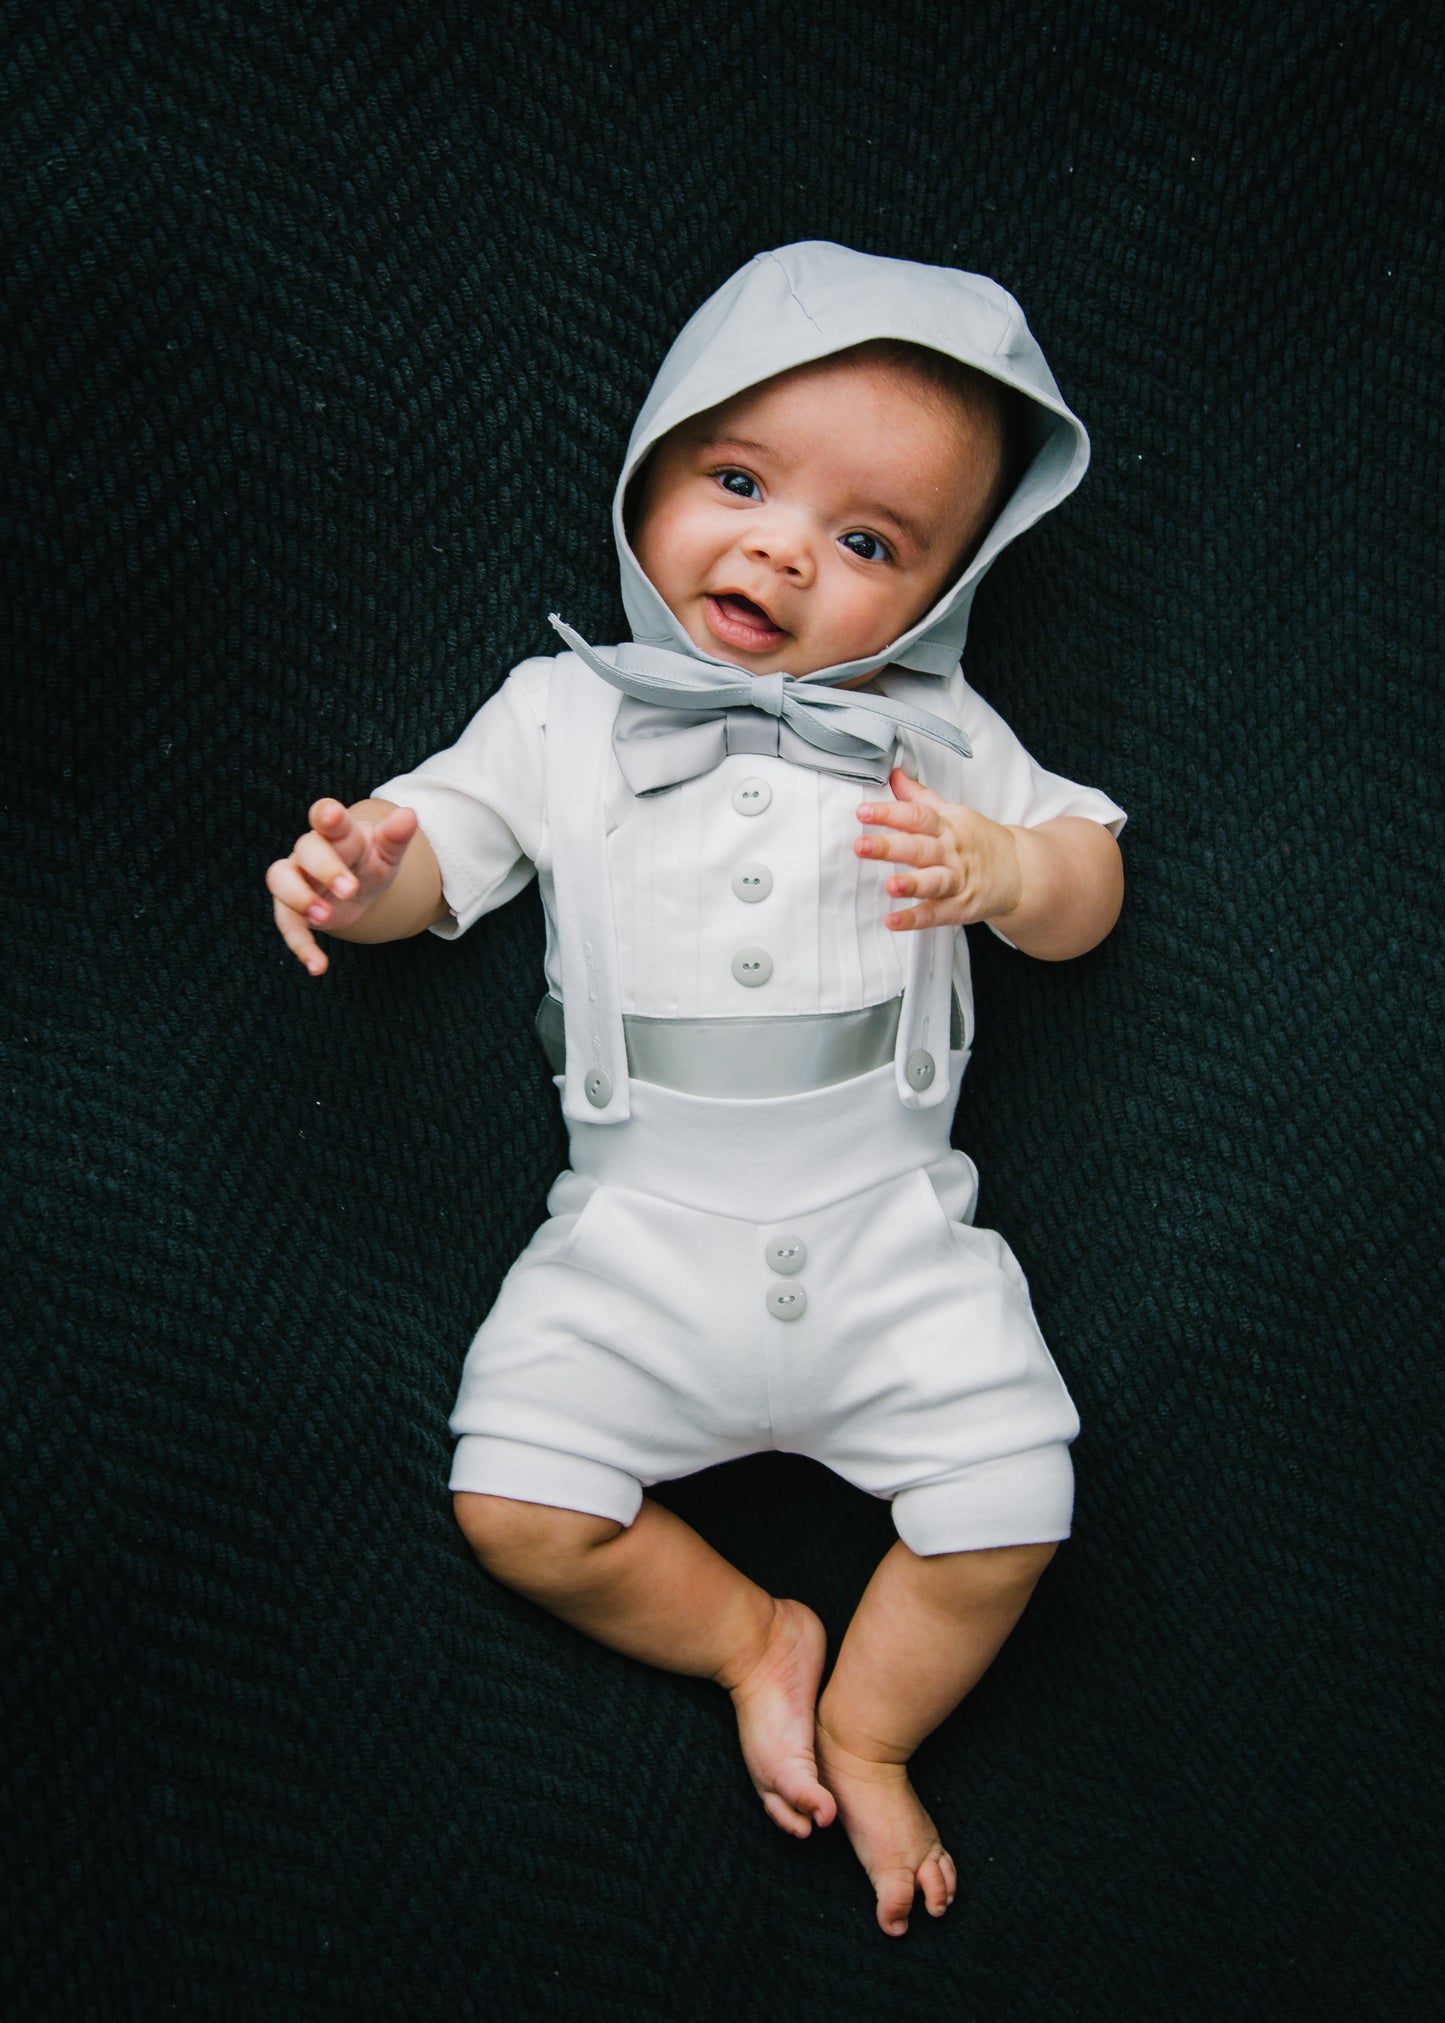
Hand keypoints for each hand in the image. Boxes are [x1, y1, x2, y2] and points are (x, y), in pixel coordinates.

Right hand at [266, 798, 419, 974]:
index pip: (327, 817)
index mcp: (338, 833)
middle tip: (350, 889)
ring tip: (325, 918)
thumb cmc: (370, 861)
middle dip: (326, 868)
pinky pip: (286, 923)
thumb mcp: (388, 853)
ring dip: (299, 898)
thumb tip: (409, 815)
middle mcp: (310, 850)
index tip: (331, 814)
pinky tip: (318, 967)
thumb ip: (396, 837)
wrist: (357, 884)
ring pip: (279, 878)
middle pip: (306, 849)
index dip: (326, 815)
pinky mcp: (291, 908)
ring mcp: (296, 877)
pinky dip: (300, 946)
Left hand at [854, 768, 1022, 931]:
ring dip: (911, 884)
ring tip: (890, 885)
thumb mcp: (952, 813)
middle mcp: (951, 852)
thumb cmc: (978, 840)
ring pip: (933, 881)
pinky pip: (936, 913)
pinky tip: (893, 922)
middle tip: (861, 846)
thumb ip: (920, 797)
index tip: (862, 812)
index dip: (889, 813)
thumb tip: (894, 775)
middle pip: (919, 847)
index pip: (915, 815)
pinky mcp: (961, 906)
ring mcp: (958, 880)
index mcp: (946, 826)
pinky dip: (915, 919)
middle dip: (889, 847)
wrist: (1020, 870)